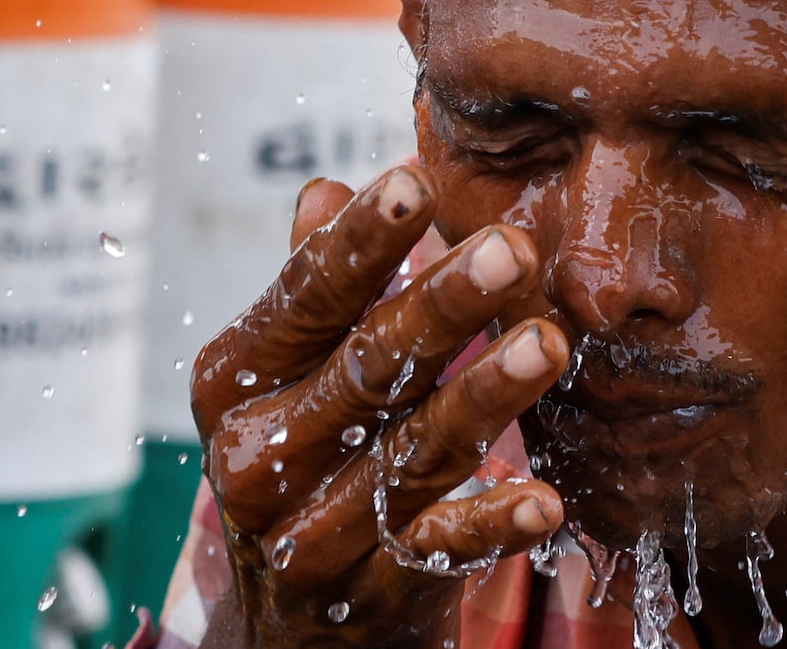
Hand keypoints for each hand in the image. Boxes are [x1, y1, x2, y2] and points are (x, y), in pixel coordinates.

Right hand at [191, 166, 570, 646]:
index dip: (358, 243)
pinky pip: (438, 552)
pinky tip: (545, 503)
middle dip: (441, 307)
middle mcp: (260, 458)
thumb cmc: (309, 465)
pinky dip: (492, 525)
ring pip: (411, 452)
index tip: (413, 182)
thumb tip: (324, 187)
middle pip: (364, 369)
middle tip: (511, 250)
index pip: (304, 300)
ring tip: (549, 344)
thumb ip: (313, 290)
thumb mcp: (290, 379)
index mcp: (237, 384)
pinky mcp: (371, 594)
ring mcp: (312, 532)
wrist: (293, 633)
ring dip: (484, 397)